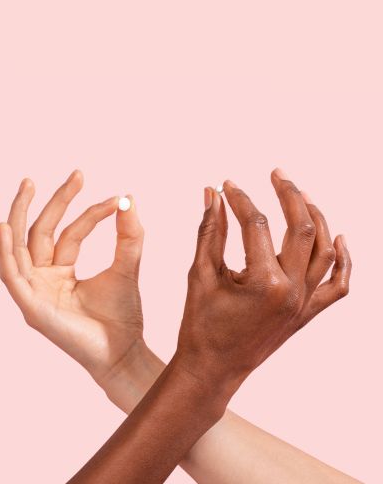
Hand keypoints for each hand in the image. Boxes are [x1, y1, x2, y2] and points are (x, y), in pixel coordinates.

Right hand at [0, 170, 146, 386]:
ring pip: (18, 247)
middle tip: (70, 174)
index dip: (89, 212)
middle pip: (39, 232)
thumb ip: (128, 236)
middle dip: (50, 201)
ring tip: (27, 185)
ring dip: (19, 215)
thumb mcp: (127, 267)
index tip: (115, 199)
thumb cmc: (123, 318)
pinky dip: (4, 253)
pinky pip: (11, 276)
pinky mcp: (30, 307)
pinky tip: (4, 228)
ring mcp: (34, 292)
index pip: (68, 232)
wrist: (125, 354)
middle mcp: (42, 278)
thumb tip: (128, 199)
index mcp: (60, 271)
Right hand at [177, 169, 351, 386]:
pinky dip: (343, 260)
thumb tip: (213, 194)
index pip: (257, 225)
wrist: (213, 369)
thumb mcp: (200, 274)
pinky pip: (337, 285)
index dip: (241, 199)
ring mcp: (304, 304)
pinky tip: (339, 238)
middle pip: (302, 229)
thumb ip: (209, 230)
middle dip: (289, 195)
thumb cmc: (201, 325)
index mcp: (264, 282)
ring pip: (325, 251)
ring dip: (316, 219)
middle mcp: (292, 291)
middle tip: (276, 174)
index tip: (227, 186)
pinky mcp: (307, 314)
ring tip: (301, 196)